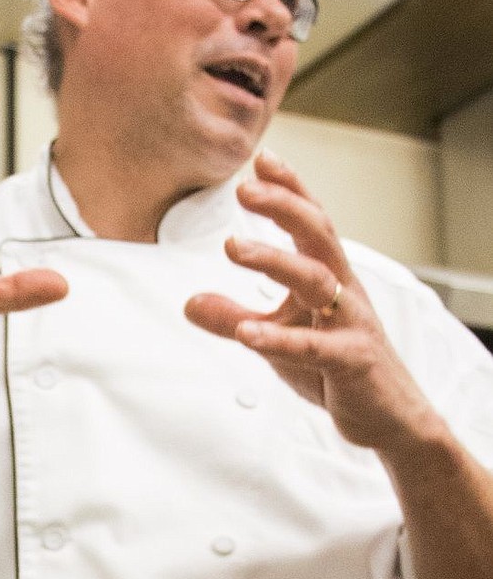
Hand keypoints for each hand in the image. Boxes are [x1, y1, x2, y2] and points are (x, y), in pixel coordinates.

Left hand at [184, 150, 440, 452]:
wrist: (389, 417)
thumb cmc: (337, 368)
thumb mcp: (277, 339)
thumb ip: (234, 317)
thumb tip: (190, 302)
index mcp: (330, 278)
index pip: (311, 223)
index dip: (290, 190)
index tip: (262, 161)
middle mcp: (344, 292)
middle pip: (318, 235)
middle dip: (283, 207)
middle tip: (243, 189)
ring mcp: (351, 324)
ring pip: (316, 280)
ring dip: (274, 261)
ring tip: (232, 248)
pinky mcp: (351, 361)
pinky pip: (313, 347)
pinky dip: (279, 338)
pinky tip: (246, 333)